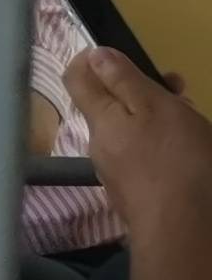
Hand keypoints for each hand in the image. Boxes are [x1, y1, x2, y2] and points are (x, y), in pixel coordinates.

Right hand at [74, 47, 211, 279]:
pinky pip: (178, 153)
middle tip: (102, 120)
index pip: (129, 72)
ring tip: (124, 148)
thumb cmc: (139, 169)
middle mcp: (190, 117)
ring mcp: (200, 145)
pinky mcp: (200, 174)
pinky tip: (148, 174)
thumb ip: (99, 90)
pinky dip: (161, 155)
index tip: (80, 85)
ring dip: (149, 128)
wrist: (180, 226)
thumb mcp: (108, 125)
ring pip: (170, 126)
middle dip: (131, 101)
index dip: (103, 72)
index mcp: (164, 100)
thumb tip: (95, 52)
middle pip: (156, 98)